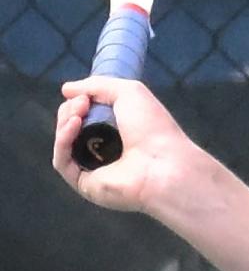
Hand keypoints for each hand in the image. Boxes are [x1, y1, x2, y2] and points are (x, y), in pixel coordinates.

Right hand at [52, 77, 195, 213]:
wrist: (164, 163)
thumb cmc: (153, 127)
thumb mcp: (129, 92)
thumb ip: (97, 86)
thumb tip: (66, 89)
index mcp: (120, 130)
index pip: (87, 116)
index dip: (79, 102)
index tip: (83, 95)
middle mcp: (107, 149)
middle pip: (72, 128)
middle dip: (70, 111)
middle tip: (81, 103)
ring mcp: (95, 168)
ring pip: (65, 144)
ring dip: (64, 124)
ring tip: (78, 113)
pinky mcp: (85, 184)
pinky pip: (63, 162)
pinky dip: (63, 142)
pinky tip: (73, 126)